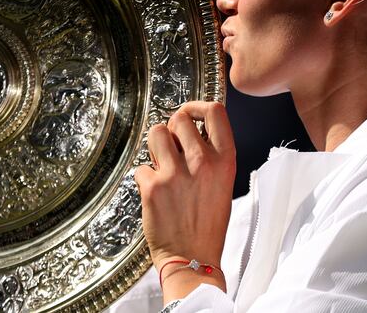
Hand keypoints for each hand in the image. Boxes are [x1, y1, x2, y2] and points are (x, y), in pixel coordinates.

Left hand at [134, 101, 235, 300]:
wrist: (193, 259)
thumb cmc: (207, 223)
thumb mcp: (222, 183)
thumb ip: (210, 155)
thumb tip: (190, 128)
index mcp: (225, 161)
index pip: (215, 112)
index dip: (197, 106)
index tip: (190, 114)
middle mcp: (202, 162)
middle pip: (178, 118)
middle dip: (172, 131)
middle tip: (172, 152)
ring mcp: (176, 173)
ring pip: (156, 133)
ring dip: (155, 147)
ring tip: (163, 168)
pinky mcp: (153, 186)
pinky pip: (141, 166)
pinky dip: (145, 178)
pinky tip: (156, 194)